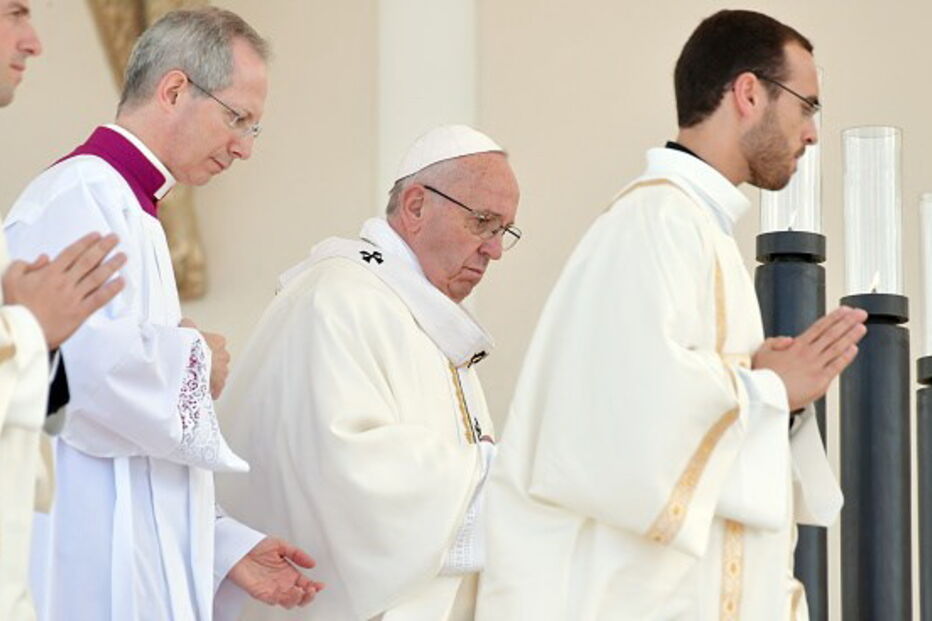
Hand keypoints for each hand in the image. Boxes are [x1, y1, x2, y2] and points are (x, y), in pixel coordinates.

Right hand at [2, 233, 125, 348]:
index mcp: (49, 273)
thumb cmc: (17, 308)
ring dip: (112, 265)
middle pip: (88, 260)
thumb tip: (44, 257)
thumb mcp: (11, 279)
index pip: (72, 252)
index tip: (97, 236)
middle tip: (114, 239)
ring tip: (122, 256)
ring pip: (97, 277)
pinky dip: (112, 289)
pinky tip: (121, 281)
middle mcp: (64, 283)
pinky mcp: (80, 312)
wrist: (23, 332)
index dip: (86, 242)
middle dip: (103, 247)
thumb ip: (25, 265)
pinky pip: (100, 298)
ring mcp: (74, 297)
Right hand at [179, 318, 228, 398]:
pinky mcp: (219, 385)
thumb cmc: (189, 347)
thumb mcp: (187, 331)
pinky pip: (216, 389)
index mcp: (218, 341)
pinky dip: (210, 390)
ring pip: (218, 374)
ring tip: (196, 379)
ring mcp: (223, 371)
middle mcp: (224, 356)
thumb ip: (188, 326)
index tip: (197, 351)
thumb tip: (186, 322)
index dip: (204, 347)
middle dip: (209, 362)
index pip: (216, 342)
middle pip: (217, 359)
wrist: (187, 364)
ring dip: (209, 376)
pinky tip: (202, 391)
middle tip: (195, 365)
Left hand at [228, 536, 323, 608]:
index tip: (321, 585)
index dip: (315, 587)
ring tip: (299, 591)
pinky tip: (287, 592)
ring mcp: (271, 589)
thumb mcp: (280, 545)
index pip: (305, 584)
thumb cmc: (255, 545)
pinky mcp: (259, 592)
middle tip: (311, 590)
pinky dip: (281, 598)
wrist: (237, 546)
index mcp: (288, 573)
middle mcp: (282, 583)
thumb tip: (313, 563)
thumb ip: (297, 554)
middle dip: (308, 597)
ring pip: (288, 602)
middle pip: (299, 598)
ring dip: (296, 599)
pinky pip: (272, 600)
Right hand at [752, 306, 867, 409]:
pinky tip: (854, 349)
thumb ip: (775, 342)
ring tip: (861, 328)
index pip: (819, 327)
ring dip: (851, 336)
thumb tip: (788, 339)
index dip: (833, 318)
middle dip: (848, 322)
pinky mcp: (820, 380)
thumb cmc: (762, 378)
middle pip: (832, 333)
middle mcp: (808, 354)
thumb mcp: (762, 352)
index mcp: (795, 346)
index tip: (844, 311)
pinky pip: (837, 366)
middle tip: (860, 314)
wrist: (765, 395)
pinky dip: (846, 357)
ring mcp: (815, 366)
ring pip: (837, 347)